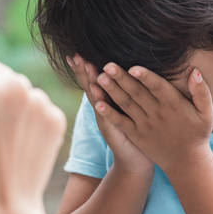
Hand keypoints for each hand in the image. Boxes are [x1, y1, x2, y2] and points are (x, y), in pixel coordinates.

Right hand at [67, 55, 152, 176]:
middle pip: (90, 85)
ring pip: (96, 97)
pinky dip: (101, 107)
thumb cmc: (136, 133)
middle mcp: (102, 108)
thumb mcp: (130, 110)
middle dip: (83, 70)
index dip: (86, 67)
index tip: (79, 51)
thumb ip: (128, 92)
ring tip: (85, 67)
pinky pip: (107, 116)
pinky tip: (97, 98)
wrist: (135, 162)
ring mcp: (105, 119)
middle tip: (76, 54)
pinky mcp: (113, 130)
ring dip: (90, 82)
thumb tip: (132, 70)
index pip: (94, 80)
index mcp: (107, 101)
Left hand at [93, 63, 212, 174]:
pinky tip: (97, 104)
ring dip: (112, 91)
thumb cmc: (198, 133)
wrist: (186, 162)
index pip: (158, 87)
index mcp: (174, 105)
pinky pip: (121, 122)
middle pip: (137, 93)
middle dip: (121, 78)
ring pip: (126, 104)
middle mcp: (157, 113)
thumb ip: (202, 91)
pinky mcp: (136, 135)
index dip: (145, 76)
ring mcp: (145, 125)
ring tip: (99, 78)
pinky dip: (109, 113)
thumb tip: (194, 71)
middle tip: (107, 65)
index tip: (133, 67)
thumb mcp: (207, 112)